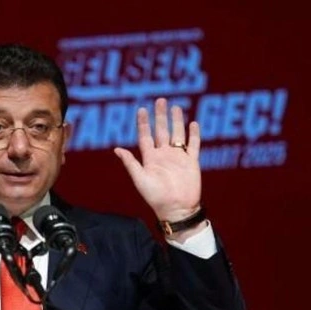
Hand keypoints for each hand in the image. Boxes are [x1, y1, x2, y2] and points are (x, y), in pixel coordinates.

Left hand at [114, 98, 201, 221]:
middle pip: (161, 131)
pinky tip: (193, 123)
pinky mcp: (191, 162)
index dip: (143, 123)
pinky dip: (193, 134)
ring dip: (176, 121)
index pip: (145, 136)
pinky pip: (193, 145)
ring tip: (175, 107)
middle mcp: (164, 155)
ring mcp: (178, 157)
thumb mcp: (140, 179)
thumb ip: (130, 163)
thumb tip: (117, 149)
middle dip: (160, 116)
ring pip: (177, 134)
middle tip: (160, 100)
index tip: (141, 109)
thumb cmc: (156, 197)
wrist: (177, 208)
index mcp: (150, 159)